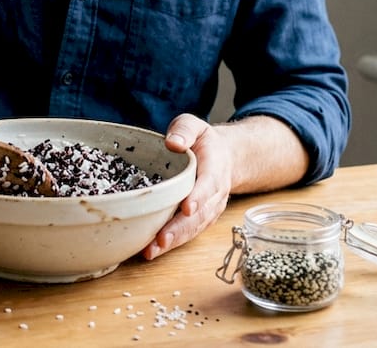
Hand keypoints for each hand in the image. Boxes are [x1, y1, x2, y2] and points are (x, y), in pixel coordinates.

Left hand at [141, 113, 233, 259]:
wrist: (224, 157)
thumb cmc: (203, 141)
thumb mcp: (195, 126)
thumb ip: (185, 131)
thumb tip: (173, 142)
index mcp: (215, 168)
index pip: (209, 184)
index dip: (199, 197)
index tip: (187, 207)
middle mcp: (215, 194)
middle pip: (200, 214)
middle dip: (180, 228)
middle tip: (161, 239)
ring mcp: (209, 209)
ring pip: (194, 228)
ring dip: (174, 241)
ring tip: (152, 251)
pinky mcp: (201, 219)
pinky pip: (189, 233)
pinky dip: (173, 243)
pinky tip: (153, 251)